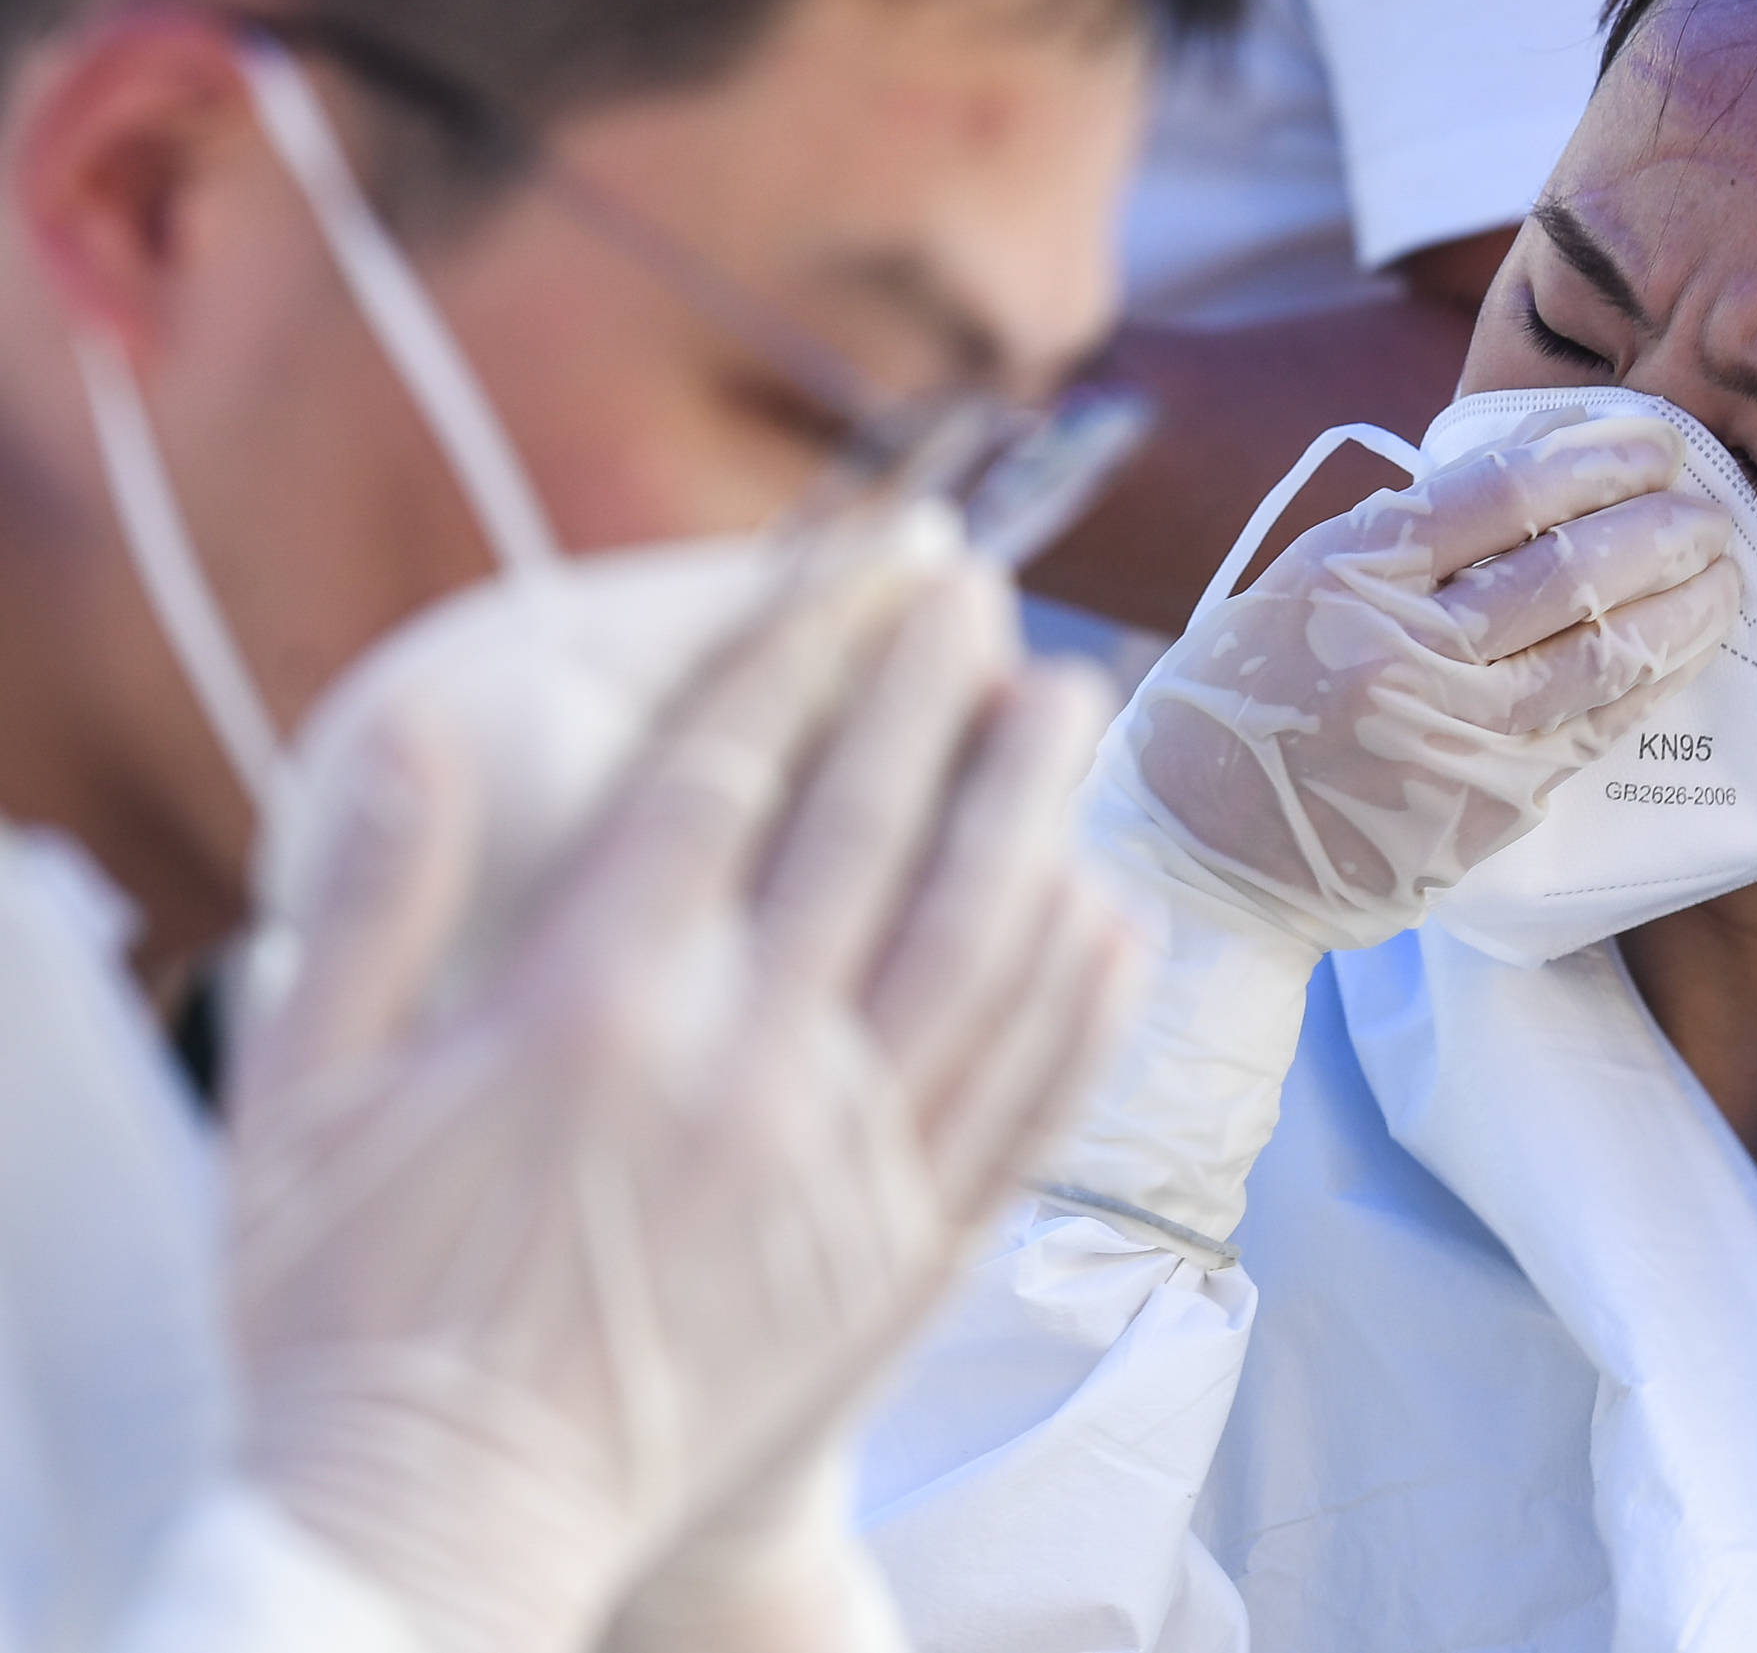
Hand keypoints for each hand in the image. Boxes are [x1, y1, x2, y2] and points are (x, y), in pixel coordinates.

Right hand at [226, 528, 1139, 1652]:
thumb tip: (415, 727)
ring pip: (982, 948)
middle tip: (994, 600)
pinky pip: (1025, 1099)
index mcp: (592, 1007)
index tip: (867, 568)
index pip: (730, 776)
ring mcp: (840, 1163)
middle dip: (937, 698)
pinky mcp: (901, 1253)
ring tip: (1071, 708)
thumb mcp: (297, 1102)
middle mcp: (742, 1066)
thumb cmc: (347, 1313)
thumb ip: (366, 904)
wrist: (438, 1531)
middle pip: (877, 836)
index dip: (807, 653)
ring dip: (1035, 811)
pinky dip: (1083, 999)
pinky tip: (1117, 911)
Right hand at [1090, 410, 1739, 954]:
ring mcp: (1448, 733)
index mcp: (1343, 573)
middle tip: (1709, 505)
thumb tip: (1544, 472)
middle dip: (1658, 527)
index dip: (1592, 458)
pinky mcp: (1484, 803)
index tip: (1650, 439)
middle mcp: (1399, 649)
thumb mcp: (1297, 587)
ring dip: (1678, 604)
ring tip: (1720, 571)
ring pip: (1598, 654)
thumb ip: (1406, 538)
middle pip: (1565, 569)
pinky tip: (1684, 649)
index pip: (1497, 493)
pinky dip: (1650, 681)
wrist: (1203, 856)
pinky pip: (1593, 729)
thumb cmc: (1243, 704)